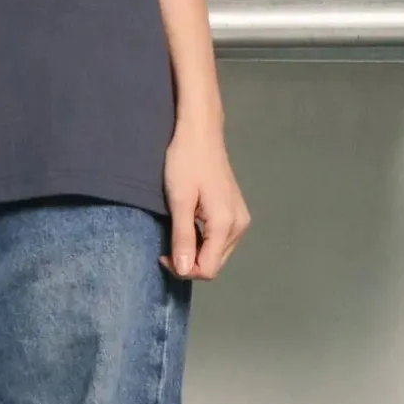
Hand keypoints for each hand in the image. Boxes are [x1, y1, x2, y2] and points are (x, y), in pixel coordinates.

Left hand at [160, 117, 249, 280]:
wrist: (200, 133)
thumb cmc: (186, 161)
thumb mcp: (179, 200)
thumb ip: (183, 237)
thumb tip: (184, 270)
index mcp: (226, 224)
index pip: (208, 269)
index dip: (183, 269)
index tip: (162, 254)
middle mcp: (239, 225)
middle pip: (214, 263)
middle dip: (189, 262)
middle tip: (166, 246)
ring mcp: (240, 219)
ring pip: (217, 253)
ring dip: (195, 252)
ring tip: (177, 232)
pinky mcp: (236, 212)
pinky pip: (219, 240)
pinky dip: (203, 241)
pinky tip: (188, 225)